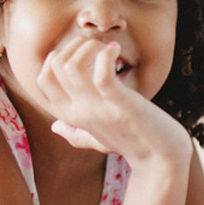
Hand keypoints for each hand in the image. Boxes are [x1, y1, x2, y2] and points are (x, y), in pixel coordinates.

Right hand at [38, 36, 189, 165]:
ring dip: (89, 46)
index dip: (56, 57)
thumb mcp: (97, 139)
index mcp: (71, 116)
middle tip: (98, 47)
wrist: (160, 159)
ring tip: (108, 48)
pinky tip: (117, 51)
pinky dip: (107, 54)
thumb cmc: (131, 144)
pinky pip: (102, 73)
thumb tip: (56, 127)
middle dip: (75, 45)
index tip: (81, 53)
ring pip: (71, 65)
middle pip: (55, 66)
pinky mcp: (120, 105)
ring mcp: (98, 109)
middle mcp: (79, 111)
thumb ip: (75, 134)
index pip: (43, 79)